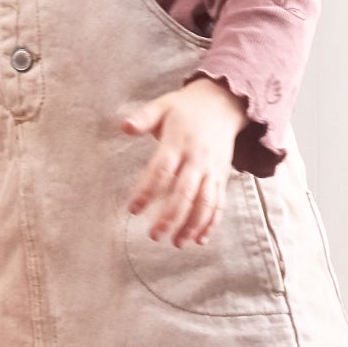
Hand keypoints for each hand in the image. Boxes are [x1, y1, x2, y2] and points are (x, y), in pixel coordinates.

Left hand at [119, 76, 249, 247]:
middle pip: (185, 192)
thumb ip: (142, 118)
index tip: (133, 210)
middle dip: (170, 216)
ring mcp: (212, 170)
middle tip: (154, 236)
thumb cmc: (185, 108)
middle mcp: (197, 159)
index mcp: (178, 143)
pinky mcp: (222, 177)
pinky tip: (200, 240)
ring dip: (192, 225)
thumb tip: (123, 126)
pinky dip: (211, 222)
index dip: (147, 191)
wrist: (223, 103)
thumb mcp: (162, 106)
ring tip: (177, 243)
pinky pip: (219, 203)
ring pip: (205, 202)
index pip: (161, 170)